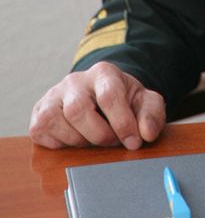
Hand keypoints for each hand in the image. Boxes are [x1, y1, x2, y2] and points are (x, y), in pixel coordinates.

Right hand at [29, 62, 165, 149]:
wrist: (99, 98)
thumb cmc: (123, 101)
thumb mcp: (144, 103)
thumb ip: (152, 114)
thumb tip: (147, 133)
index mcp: (103, 73)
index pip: (109, 95)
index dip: (122, 122)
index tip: (133, 142)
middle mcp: (75, 81)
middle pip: (79, 110)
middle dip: (99, 135)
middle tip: (112, 142)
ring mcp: (53, 97)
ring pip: (58, 122)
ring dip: (80, 140)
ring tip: (94, 139)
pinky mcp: (38, 116)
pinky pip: (43, 134)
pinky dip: (62, 144)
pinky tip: (76, 139)